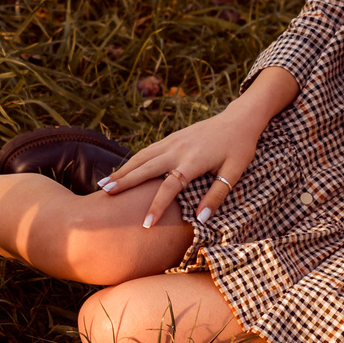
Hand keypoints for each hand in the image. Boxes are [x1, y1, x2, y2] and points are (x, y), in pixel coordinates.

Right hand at [99, 67, 296, 228]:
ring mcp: (173, 141)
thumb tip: (201, 219)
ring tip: (104, 184)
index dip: (157, 205)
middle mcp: (178, 149)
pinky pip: (148, 150)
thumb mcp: (234, 173)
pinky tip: (122, 170)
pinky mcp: (172, 137)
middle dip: (125, 182)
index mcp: (194, 160)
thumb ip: (217, 195)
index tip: (145, 224)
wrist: (239, 119)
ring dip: (122, 170)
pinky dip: (132, 161)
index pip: (170, 186)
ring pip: (142, 156)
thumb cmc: (240, 148)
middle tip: (105, 195)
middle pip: (146, 167)